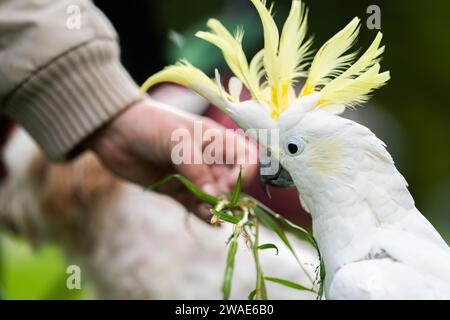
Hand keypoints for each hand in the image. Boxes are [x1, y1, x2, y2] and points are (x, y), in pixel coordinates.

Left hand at [87, 98, 257, 219]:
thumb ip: (197, 169)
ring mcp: (194, 177)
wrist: (114, 131)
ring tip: (214, 217)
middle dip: (231, 195)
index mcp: (216, 140)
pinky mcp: (178, 191)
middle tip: (220, 205)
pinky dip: (206, 216)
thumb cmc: (150, 126)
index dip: (244, 172)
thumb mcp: (178, 141)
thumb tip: (215, 197)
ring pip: (216, 198)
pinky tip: (210, 222)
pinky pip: (197, 206)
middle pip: (233, 182)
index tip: (229, 184)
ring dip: (219, 208)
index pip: (245, 157)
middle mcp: (209, 159)